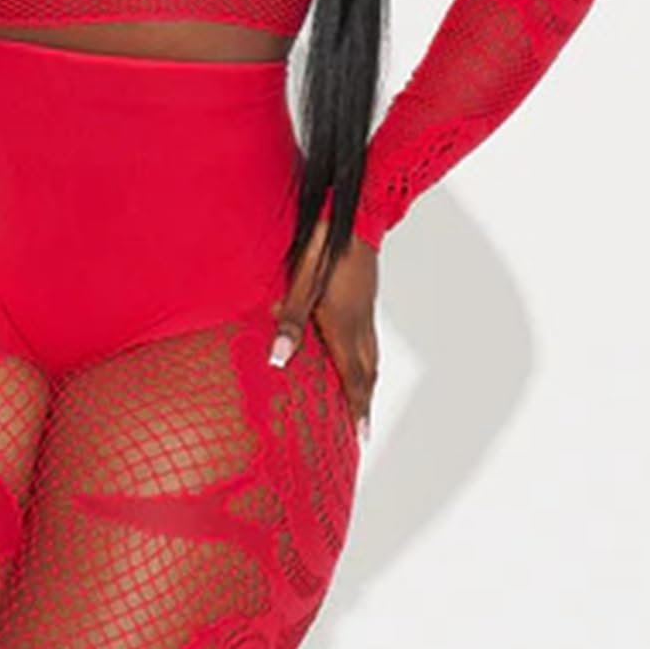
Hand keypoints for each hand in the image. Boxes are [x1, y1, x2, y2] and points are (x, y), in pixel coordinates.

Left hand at [268, 213, 378, 441]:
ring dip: (366, 384)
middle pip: (367, 374)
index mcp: (343, 325)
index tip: (361, 437)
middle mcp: (360, 323)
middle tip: (364, 430)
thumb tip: (278, 359)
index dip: (356, 409)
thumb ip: (290, 321)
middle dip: (364, 404)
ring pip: (371, 356)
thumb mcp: (301, 282)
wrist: (357, 211)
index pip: (353, 378)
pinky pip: (369, 340)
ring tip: (362, 402)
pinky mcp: (366, 298)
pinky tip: (355, 355)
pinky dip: (365, 360)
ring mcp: (366, 310)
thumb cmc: (325, 244)